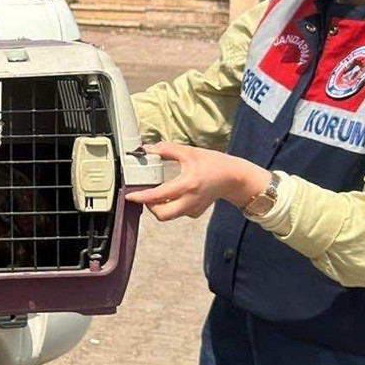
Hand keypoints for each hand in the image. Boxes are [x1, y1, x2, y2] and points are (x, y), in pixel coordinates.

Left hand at [124, 142, 272, 220]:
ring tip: (160, 193)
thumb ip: (167, 150)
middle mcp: (190, 200)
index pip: (158, 196)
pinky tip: (176, 194)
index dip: (142, 197)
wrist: (233, 177)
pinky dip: (172, 206)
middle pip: (162, 214)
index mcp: (187, 184)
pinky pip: (179, 213)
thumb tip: (148, 149)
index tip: (131, 195)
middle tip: (147, 195)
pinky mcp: (196, 212)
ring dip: (160, 206)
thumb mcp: (190, 152)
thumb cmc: (213, 163)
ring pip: (169, 215)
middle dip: (150, 207)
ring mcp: (193, 209)